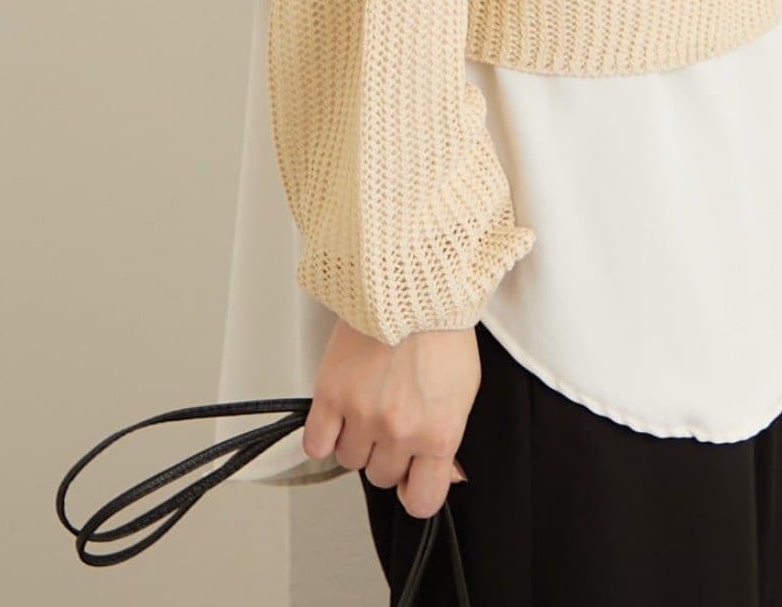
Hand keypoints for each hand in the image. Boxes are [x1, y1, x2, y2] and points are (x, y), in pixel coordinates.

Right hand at [303, 317, 477, 518]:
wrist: (412, 282)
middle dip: (387, 453)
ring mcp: (363, 415)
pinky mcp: (331, 395)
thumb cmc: (441, 328)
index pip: (422, 500)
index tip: (412, 478)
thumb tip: (448, 474)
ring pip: (349, 461)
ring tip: (369, 404)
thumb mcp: (465, 388)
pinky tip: (338, 415)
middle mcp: (401, 430)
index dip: (415, 490)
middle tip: (393, 419)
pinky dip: (325, 435)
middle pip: (381, 476)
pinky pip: (316, 445)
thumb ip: (450, 435)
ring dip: (357, 439)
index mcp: (439, 432)